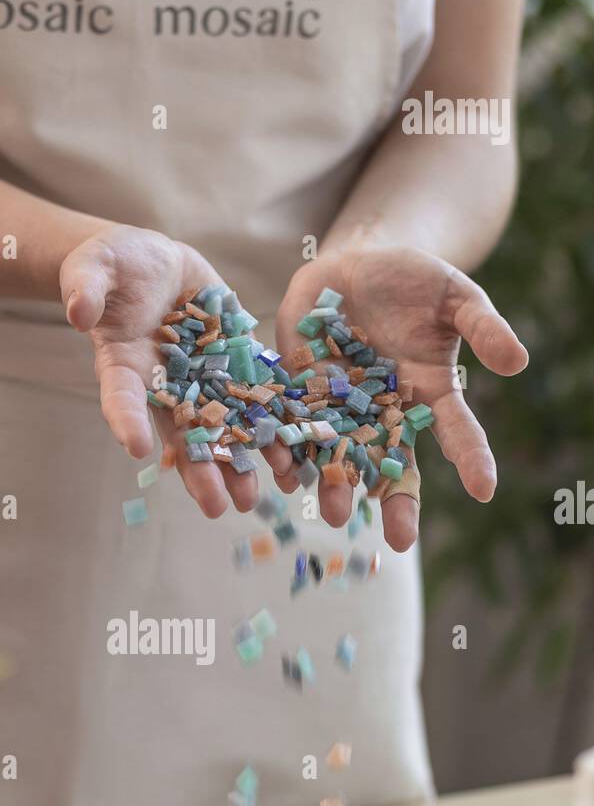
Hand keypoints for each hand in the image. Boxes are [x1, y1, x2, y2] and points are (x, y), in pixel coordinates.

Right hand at [60, 224, 260, 517]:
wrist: (156, 264)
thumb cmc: (115, 265)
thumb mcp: (94, 265)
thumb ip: (85, 286)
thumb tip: (78, 312)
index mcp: (124, 365)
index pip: (122, 397)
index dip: (126, 421)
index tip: (135, 448)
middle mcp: (164, 386)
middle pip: (179, 433)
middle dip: (199, 470)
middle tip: (216, 507)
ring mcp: (201, 381)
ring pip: (219, 428)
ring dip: (237, 463)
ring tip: (254, 498)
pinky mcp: (233, 367)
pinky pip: (253, 401)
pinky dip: (269, 429)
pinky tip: (289, 460)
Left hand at [275, 246, 528, 550]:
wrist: (356, 266)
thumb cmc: (414, 281)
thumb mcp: (455, 295)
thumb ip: (483, 327)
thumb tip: (519, 362)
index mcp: (429, 394)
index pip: (457, 432)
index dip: (472, 460)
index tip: (485, 490)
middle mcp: (386, 412)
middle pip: (394, 464)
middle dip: (396, 502)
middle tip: (400, 540)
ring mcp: (343, 408)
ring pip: (341, 456)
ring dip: (336, 486)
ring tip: (333, 512)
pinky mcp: (302, 394)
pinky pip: (296, 430)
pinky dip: (289, 453)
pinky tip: (286, 477)